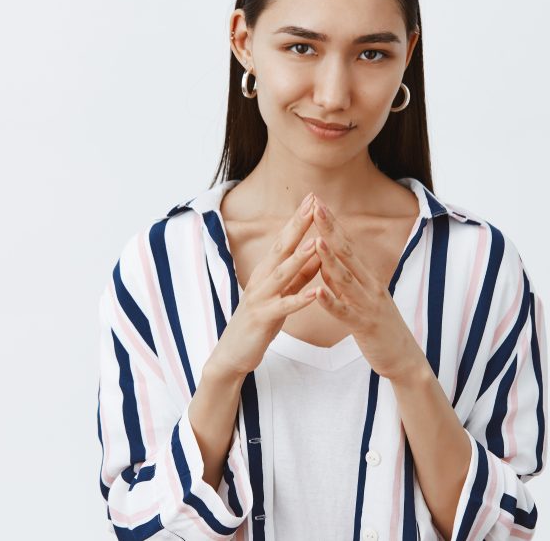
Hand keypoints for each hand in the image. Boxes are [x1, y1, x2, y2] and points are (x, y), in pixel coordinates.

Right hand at [209, 192, 323, 378]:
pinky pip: (283, 308)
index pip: (285, 239)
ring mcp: (260, 298)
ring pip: (282, 275)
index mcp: (267, 271)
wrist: (233, 352)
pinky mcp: (262, 319)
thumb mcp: (281, 293)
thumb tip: (317, 252)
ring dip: (300, 258)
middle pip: (282, 248)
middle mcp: (261, 279)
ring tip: (317, 242)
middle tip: (313, 204)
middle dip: (298, 226)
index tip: (313, 198)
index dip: (298, 219)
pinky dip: (298, 300)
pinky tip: (313, 293)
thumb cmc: (259, 321)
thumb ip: (299, 274)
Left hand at [310, 196, 427, 383]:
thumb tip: (325, 258)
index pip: (348, 244)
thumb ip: (345, 278)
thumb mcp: (363, 296)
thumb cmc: (379, 326)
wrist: (404, 358)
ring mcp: (367, 305)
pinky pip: (345, 312)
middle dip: (330, 229)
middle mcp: (369, 285)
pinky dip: (330, 301)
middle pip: (347, 253)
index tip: (318, 202)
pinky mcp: (363, 326)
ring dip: (330, 260)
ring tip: (315, 241)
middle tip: (316, 207)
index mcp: (367, 277)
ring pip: (346, 279)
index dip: (333, 223)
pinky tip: (317, 292)